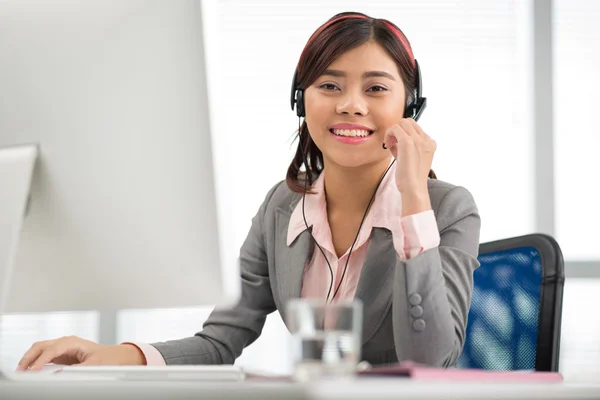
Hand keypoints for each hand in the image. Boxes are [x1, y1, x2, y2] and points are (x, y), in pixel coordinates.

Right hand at [16, 336, 145, 370]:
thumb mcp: (94, 365)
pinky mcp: (61, 355)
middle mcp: (66, 342)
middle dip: (29, 356)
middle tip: (20, 370)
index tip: (34, 370)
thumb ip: (77, 370)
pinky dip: (36, 362)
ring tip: (22, 371)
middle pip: (42, 346)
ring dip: (30, 359)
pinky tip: (31, 370)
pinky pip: (44, 357)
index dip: (41, 360)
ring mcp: (62, 348)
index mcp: (73, 342)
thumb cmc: (107, 358)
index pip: (52, 349)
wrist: (115, 357)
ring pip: (40, 349)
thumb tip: (60, 374)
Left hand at [383, 118, 435, 215]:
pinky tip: (387, 145)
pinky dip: (388, 134)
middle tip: (392, 143)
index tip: (397, 146)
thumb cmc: (411, 178)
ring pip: (402, 122)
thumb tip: (394, 139)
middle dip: (398, 129)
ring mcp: (418, 140)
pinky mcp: (407, 142)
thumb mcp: (411, 159)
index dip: (404, 134)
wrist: (413, 188)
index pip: (415, 129)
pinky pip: (395, 128)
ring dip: (393, 131)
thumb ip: (405, 147)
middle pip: (409, 122)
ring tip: (390, 145)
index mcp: (430, 144)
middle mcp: (426, 140)